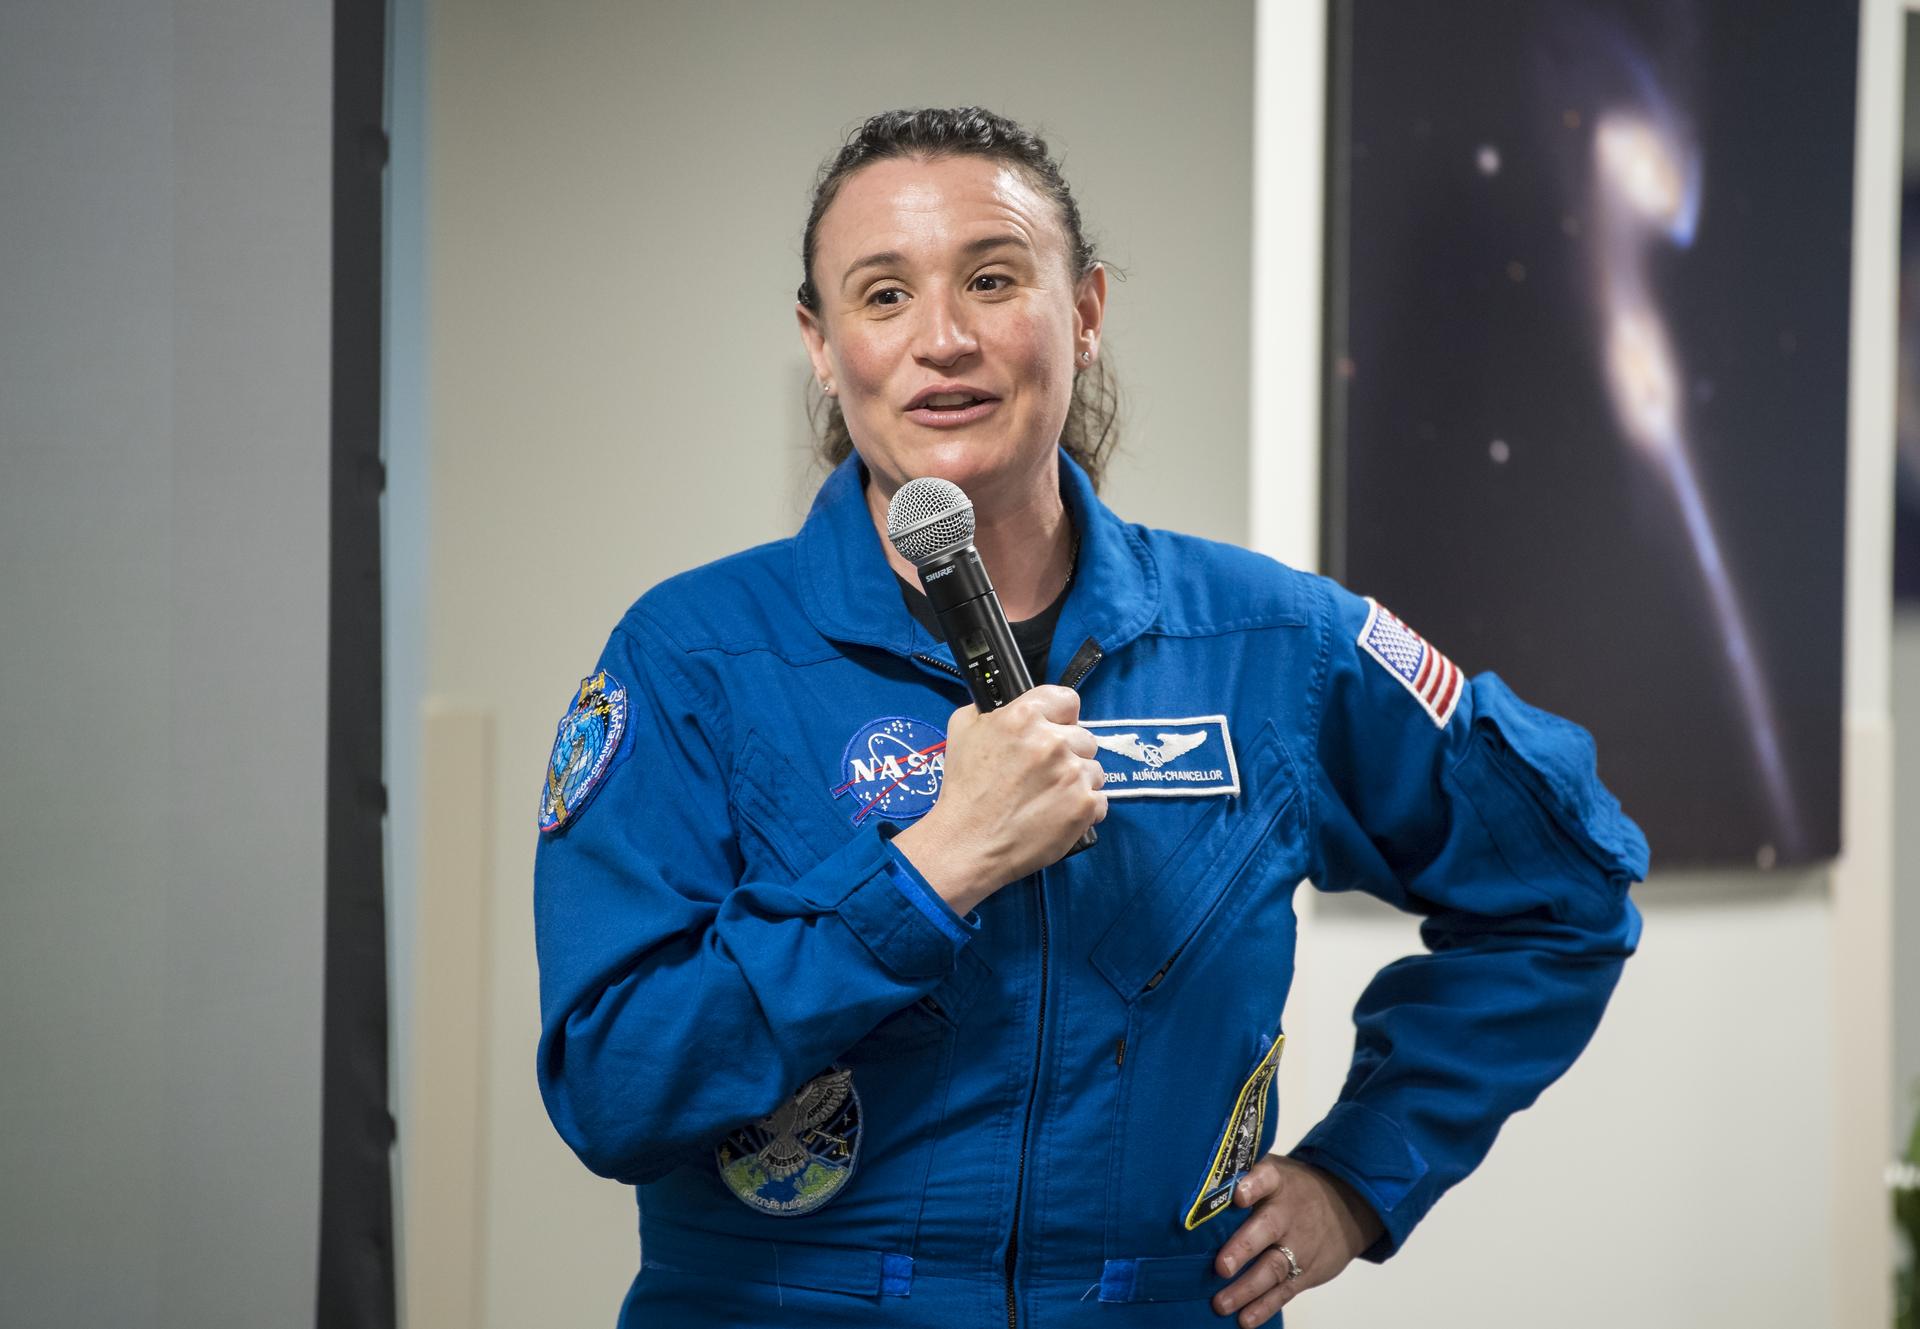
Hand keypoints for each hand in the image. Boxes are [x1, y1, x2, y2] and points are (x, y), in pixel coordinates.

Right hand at [888, 686, 1106, 912]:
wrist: (967, 842)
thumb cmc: (963, 791)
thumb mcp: (962, 730)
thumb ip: (991, 711)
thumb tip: (1007, 706)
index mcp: (1024, 717)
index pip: (1067, 700)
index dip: (1061, 716)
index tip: (1056, 729)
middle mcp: (1052, 742)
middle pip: (1084, 737)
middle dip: (1068, 753)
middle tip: (1045, 773)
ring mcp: (1071, 774)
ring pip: (1093, 769)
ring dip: (1077, 781)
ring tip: (1049, 797)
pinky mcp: (1084, 806)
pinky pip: (1100, 800)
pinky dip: (1083, 809)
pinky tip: (1058, 814)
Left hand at [1211, 1156, 1383, 1325]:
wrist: (1346, 1206)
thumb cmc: (1292, 1188)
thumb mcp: (1274, 1170)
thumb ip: (1240, 1173)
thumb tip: (1193, 1181)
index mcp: (1277, 1182)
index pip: (1266, 1178)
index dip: (1253, 1185)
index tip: (1238, 1195)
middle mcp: (1287, 1213)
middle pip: (1267, 1228)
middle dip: (1243, 1248)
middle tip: (1221, 1267)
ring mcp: (1298, 1245)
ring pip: (1273, 1267)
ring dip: (1246, 1288)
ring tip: (1220, 1303)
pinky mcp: (1305, 1272)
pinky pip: (1284, 1291)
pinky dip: (1264, 1307)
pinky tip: (1245, 1319)